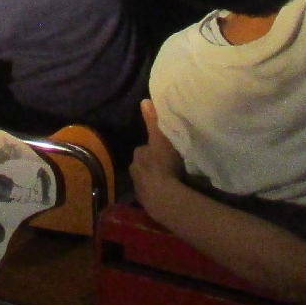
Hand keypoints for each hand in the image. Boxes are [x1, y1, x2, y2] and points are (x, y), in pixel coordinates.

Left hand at [130, 100, 184, 214]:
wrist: (164, 197)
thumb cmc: (163, 165)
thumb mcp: (160, 139)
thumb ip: (153, 121)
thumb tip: (144, 100)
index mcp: (137, 156)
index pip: (144, 149)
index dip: (153, 149)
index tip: (165, 151)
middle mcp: (134, 172)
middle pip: (144, 165)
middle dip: (153, 165)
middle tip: (169, 165)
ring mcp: (139, 189)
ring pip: (147, 180)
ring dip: (155, 179)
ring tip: (171, 181)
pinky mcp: (146, 204)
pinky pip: (152, 195)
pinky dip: (158, 193)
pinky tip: (169, 194)